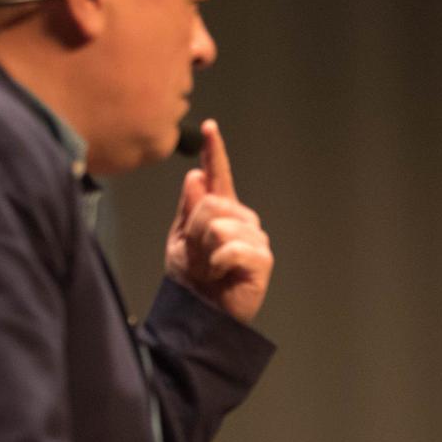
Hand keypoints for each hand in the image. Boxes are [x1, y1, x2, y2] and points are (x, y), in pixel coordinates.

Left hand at [165, 120, 272, 323]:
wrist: (199, 313)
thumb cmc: (191, 279)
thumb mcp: (180, 239)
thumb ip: (188, 208)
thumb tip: (195, 177)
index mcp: (220, 211)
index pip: (217, 176)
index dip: (214, 152)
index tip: (209, 128)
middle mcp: (242, 219)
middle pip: (212, 202)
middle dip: (195, 229)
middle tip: (197, 255)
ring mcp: (254, 237)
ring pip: (220, 224)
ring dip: (205, 249)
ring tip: (209, 267)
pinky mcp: (262, 258)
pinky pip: (232, 247)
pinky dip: (218, 262)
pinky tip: (219, 273)